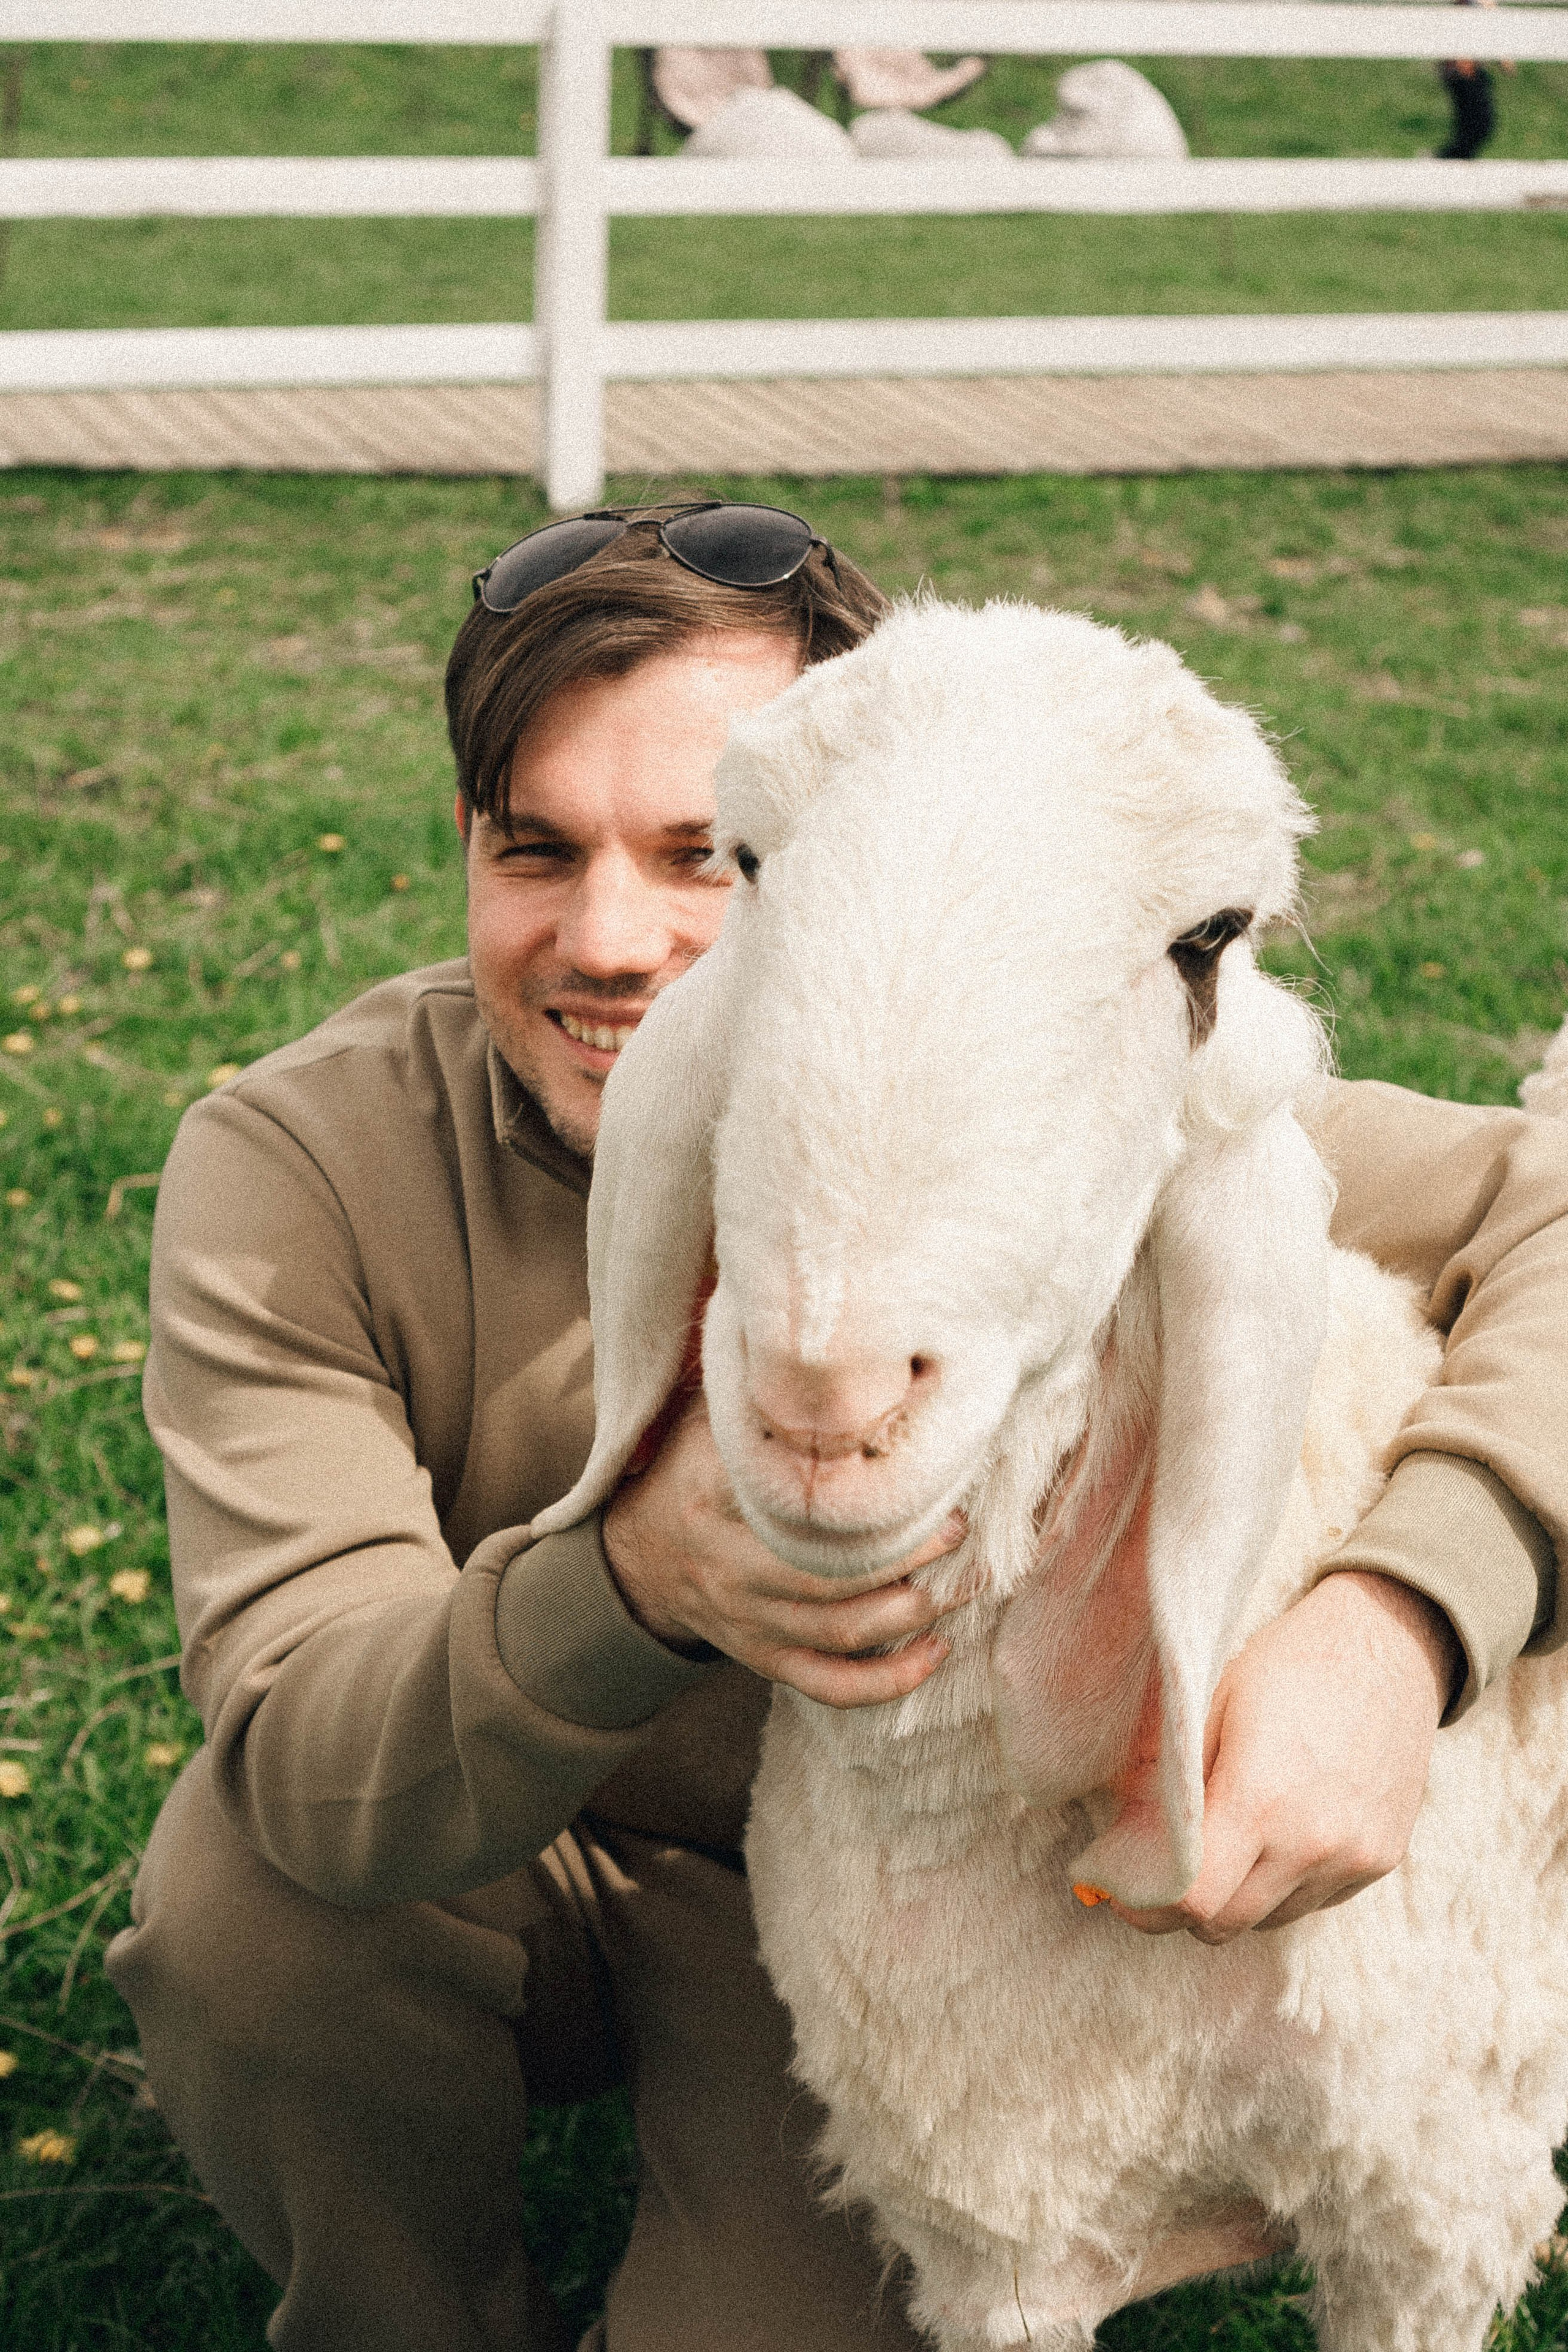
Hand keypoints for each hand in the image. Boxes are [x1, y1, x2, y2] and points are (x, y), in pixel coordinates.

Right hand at [602, 1392, 966, 1707]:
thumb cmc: (692, 1471)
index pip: (795, 1506)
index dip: (865, 1500)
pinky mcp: (764, 1659)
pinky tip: (935, 1651)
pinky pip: (830, 1685)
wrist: (639, 1555)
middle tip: (957, 1528)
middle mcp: (730, 1570)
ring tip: (964, 1581)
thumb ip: (763, 1401)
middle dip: (906, 1557)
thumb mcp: (708, 1422)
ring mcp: (748, 1622)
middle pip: (829, 1580)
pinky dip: (888, 1682)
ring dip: (912, 1613)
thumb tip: (842, 1359)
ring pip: (840, 1632)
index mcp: (714, 1501)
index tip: (921, 1475)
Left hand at [1106, 1570, 1459, 1942]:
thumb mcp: (1211, 1705)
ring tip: (1225, 1843)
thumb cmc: (1287, 1665)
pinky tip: (1275, 1833)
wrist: (1388, 1644)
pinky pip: (1311, 1901)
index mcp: (1261, 1800)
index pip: (1194, 1900)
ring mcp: (1353, 1859)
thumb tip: (1123, 1841)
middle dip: (1182, 1911)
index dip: (1148, 1906)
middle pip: (1225, 1924)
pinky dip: (1281, 1885)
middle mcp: (1312, 1843)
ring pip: (1268, 1919)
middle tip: (1160, 1877)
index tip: (1124, 1892)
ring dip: (1235, 1898)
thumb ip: (1170, 1783)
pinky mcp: (1380, 1862)